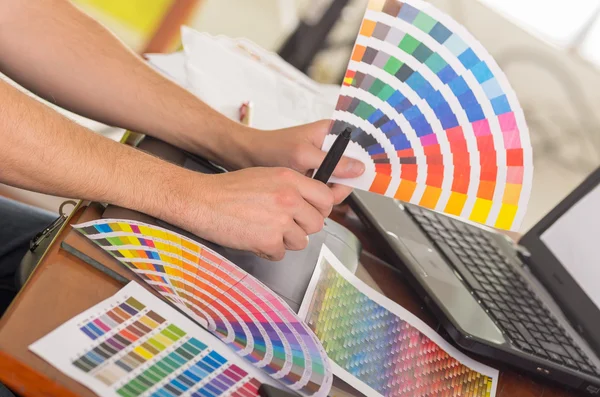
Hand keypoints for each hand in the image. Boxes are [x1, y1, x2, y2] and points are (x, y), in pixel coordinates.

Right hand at [165, 167, 334, 260]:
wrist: (202, 201)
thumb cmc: (229, 189)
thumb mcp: (267, 176)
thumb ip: (292, 187)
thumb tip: (312, 203)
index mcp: (290, 179)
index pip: (326, 198)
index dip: (320, 209)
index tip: (312, 213)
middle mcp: (289, 198)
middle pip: (316, 223)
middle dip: (302, 228)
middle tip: (284, 225)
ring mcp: (280, 220)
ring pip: (301, 241)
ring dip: (286, 241)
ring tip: (265, 230)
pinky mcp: (269, 241)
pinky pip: (281, 254)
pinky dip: (269, 251)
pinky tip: (255, 239)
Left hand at [237, 120, 364, 203]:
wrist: (249, 157)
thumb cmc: (272, 148)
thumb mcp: (303, 155)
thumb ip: (333, 163)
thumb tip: (358, 168)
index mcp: (331, 131)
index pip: (360, 142)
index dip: (369, 156)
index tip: (373, 170)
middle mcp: (330, 144)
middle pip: (353, 165)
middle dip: (347, 181)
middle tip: (334, 191)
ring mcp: (324, 160)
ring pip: (342, 179)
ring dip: (334, 190)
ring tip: (320, 196)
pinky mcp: (316, 173)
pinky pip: (329, 185)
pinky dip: (325, 194)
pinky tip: (317, 199)